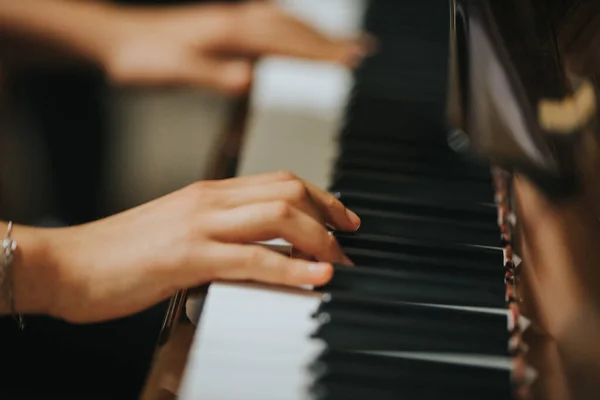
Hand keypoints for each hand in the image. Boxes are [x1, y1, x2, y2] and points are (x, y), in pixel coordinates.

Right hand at [20, 172, 358, 322]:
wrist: (67, 264)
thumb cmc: (120, 253)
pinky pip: (254, 258)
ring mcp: (199, 225)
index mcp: (208, 193)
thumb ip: (218, 232)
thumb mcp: (179, 232)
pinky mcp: (188, 257)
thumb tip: (257, 248)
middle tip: (351, 237)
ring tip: (339, 262)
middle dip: (330, 213)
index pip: (278, 181)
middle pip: (289, 189)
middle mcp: (209, 200)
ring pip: (279, 216)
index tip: (342, 218)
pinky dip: (292, 268)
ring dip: (319, 240)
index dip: (319, 196)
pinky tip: (316, 278)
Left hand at [103, 1, 372, 93]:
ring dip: (318, 34)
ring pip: (287, 24)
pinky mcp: (229, 27)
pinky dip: (295, 32)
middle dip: (330, 43)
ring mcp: (234, 21)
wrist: (117, 39)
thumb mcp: (173, 70)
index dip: (320, 53)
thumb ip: (212, 75)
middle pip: (295, 30)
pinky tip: (299, 38)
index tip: (352, 62)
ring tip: (345, 46)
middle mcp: (238, 22)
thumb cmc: (143, 57)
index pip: (287, 42)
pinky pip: (273, 26)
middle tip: (364, 54)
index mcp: (231, 33)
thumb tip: (247, 79)